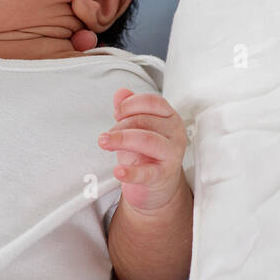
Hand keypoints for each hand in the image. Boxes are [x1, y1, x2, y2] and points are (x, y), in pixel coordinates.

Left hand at [97, 88, 187, 212]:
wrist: (156, 186)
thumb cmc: (146, 153)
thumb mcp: (136, 128)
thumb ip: (129, 109)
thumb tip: (121, 93)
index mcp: (169, 117)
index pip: (152, 102)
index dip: (130, 105)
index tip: (116, 114)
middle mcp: (175, 133)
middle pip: (146, 121)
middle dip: (120, 125)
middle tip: (106, 136)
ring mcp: (172, 154)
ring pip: (147, 140)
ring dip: (121, 140)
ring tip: (104, 143)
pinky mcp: (163, 175)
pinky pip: (147, 172)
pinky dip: (130, 172)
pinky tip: (118, 171)